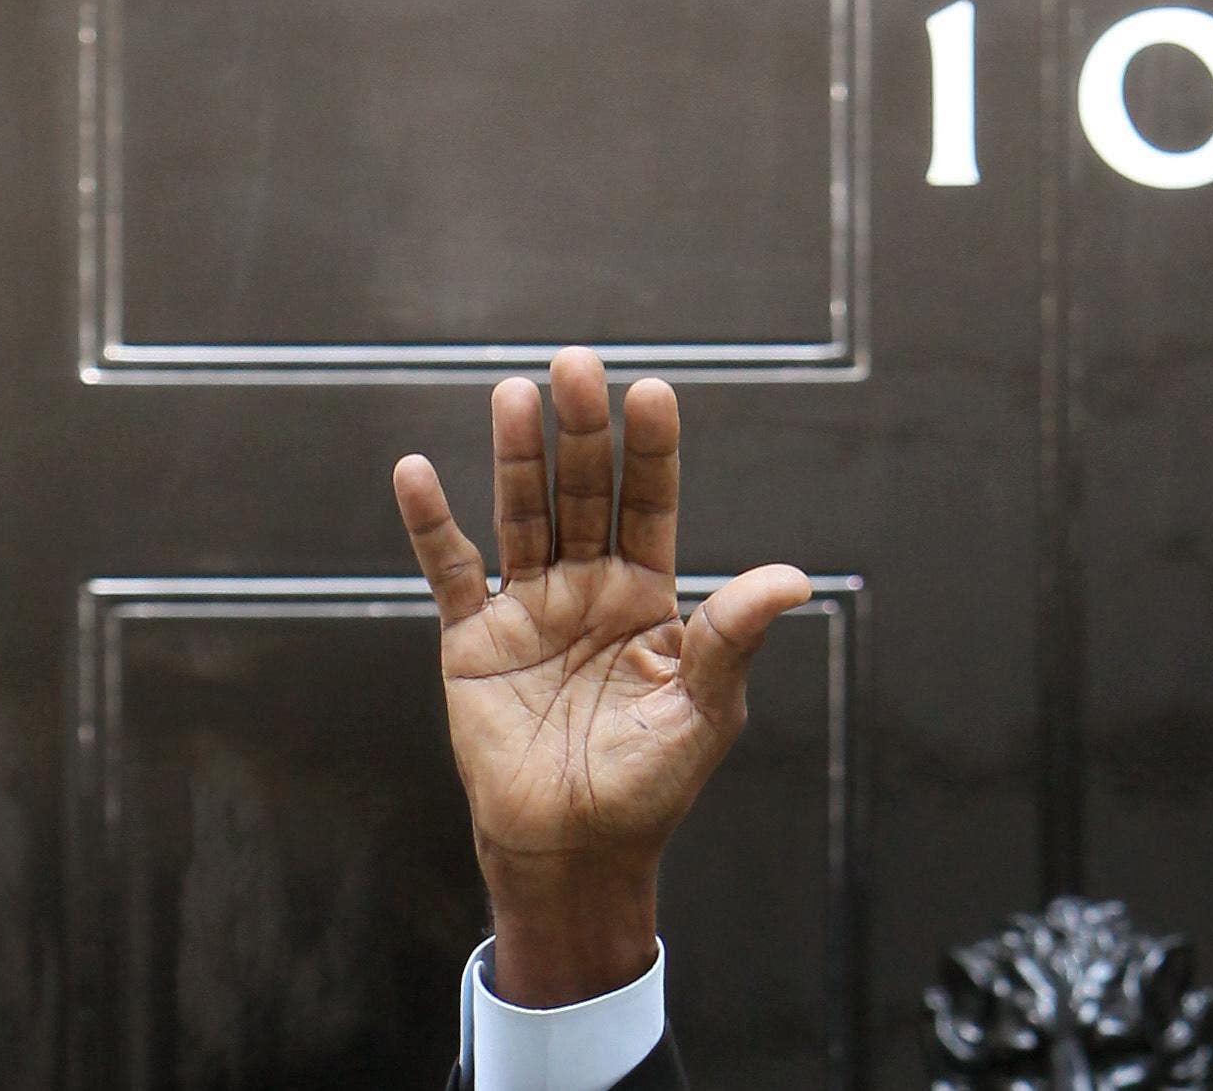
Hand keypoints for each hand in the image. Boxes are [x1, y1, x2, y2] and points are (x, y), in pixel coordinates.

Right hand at [392, 345, 810, 1004]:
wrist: (576, 849)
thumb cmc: (651, 782)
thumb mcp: (705, 709)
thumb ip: (734, 638)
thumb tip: (794, 578)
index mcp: (651, 595)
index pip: (652, 503)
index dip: (651, 450)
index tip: (652, 392)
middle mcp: (590, 586)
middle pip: (586, 493)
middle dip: (582, 432)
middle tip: (575, 364)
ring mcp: (530, 607)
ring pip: (523, 514)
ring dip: (516, 455)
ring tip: (514, 393)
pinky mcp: (473, 641)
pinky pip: (452, 571)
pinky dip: (433, 524)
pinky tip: (417, 470)